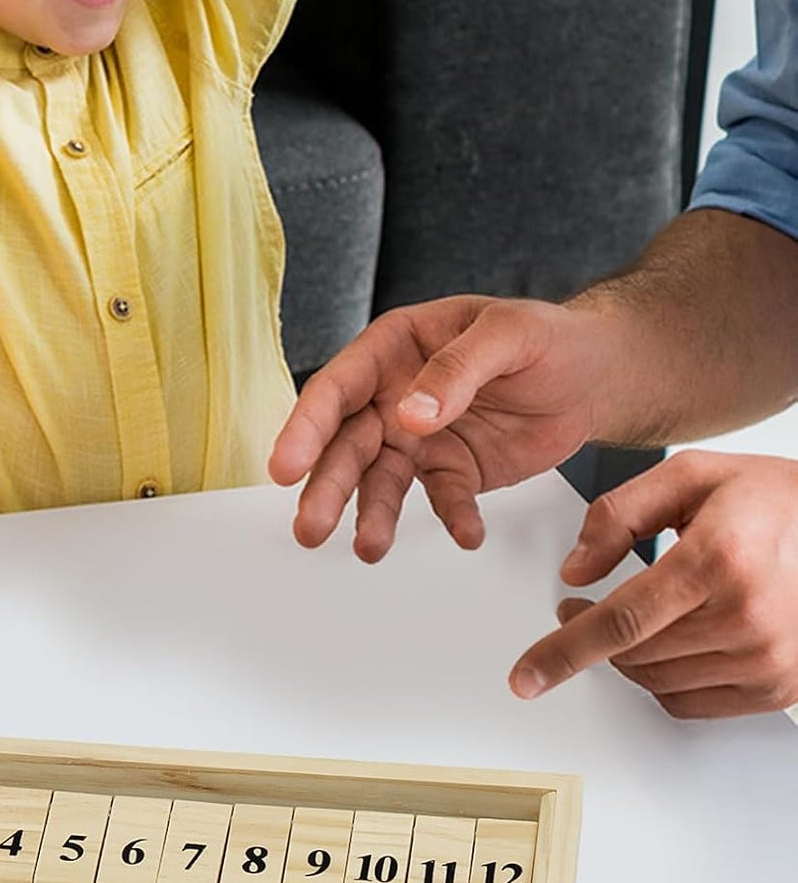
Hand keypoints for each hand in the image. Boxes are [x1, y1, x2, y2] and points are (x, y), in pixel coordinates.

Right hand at [268, 296, 604, 559]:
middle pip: (346, 445)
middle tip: (311, 526)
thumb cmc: (549, 337)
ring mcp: (417, 439)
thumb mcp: (509, 334)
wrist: (597, 374)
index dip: (306, 427)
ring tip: (370, 548)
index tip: (286, 466)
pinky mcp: (450, 472)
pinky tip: (466, 533)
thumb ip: (457, 370)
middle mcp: (392, 397)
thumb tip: (410, 414)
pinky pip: (442, 500)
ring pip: (380, 482)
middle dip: (326, 488)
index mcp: (394, 349)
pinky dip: (452, 519)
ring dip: (372, 516)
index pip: (337, 388)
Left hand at [510, 451, 797, 718]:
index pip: (622, 622)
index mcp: (720, 561)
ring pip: (654, 683)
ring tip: (644, 614)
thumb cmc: (774, 501)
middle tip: (583, 606)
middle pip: (632, 655)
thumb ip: (618, 514)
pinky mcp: (778, 686)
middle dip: (590, 637)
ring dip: (628, 657)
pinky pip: (688, 704)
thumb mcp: (691, 475)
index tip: (527, 676)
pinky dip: (663, 680)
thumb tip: (575, 570)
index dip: (564, 652)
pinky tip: (674, 642)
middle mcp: (749, 617)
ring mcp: (769, 659)